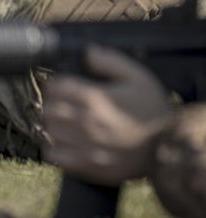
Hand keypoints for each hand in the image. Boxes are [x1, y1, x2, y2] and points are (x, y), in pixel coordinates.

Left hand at [42, 46, 172, 184]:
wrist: (170, 148)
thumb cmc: (153, 111)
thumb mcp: (139, 78)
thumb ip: (111, 61)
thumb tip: (88, 52)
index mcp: (94, 98)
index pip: (55, 86)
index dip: (57, 84)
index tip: (64, 87)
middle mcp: (85, 122)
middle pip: (48, 108)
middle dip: (53, 103)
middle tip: (64, 105)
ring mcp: (84, 146)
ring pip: (49, 131)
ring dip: (55, 125)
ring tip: (66, 123)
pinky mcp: (87, 166)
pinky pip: (55, 155)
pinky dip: (56, 148)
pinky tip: (67, 143)